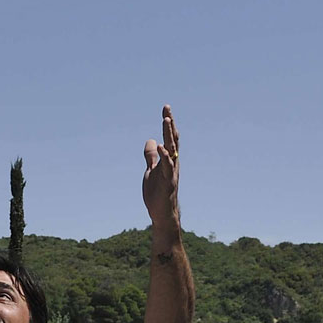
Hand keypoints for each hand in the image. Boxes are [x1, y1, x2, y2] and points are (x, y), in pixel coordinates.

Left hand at [142, 105, 180, 224]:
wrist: (161, 213)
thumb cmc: (158, 193)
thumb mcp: (152, 171)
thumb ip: (151, 157)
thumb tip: (150, 141)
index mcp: (169, 159)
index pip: (169, 138)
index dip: (168, 124)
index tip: (166, 109)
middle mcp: (172, 163)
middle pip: (172, 140)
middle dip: (169, 124)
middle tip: (166, 109)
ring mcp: (171, 172)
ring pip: (172, 150)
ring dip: (169, 135)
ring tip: (166, 121)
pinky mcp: (167, 182)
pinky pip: (167, 167)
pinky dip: (164, 156)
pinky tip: (160, 146)